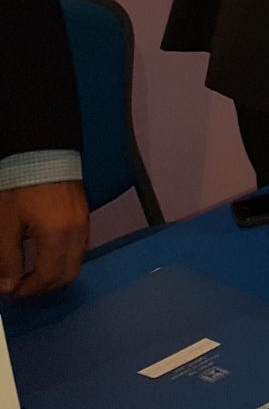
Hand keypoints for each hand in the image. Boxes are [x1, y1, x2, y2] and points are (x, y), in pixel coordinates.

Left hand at [0, 180, 89, 296]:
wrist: (42, 153)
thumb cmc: (22, 185)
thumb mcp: (4, 225)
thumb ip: (7, 259)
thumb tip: (8, 286)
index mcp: (57, 236)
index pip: (49, 277)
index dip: (29, 290)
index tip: (12, 291)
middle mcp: (77, 232)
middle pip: (68, 274)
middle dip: (45, 286)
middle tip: (23, 286)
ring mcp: (84, 223)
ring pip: (76, 261)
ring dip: (56, 273)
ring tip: (33, 271)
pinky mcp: (84, 214)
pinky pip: (80, 246)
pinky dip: (64, 257)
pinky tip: (47, 252)